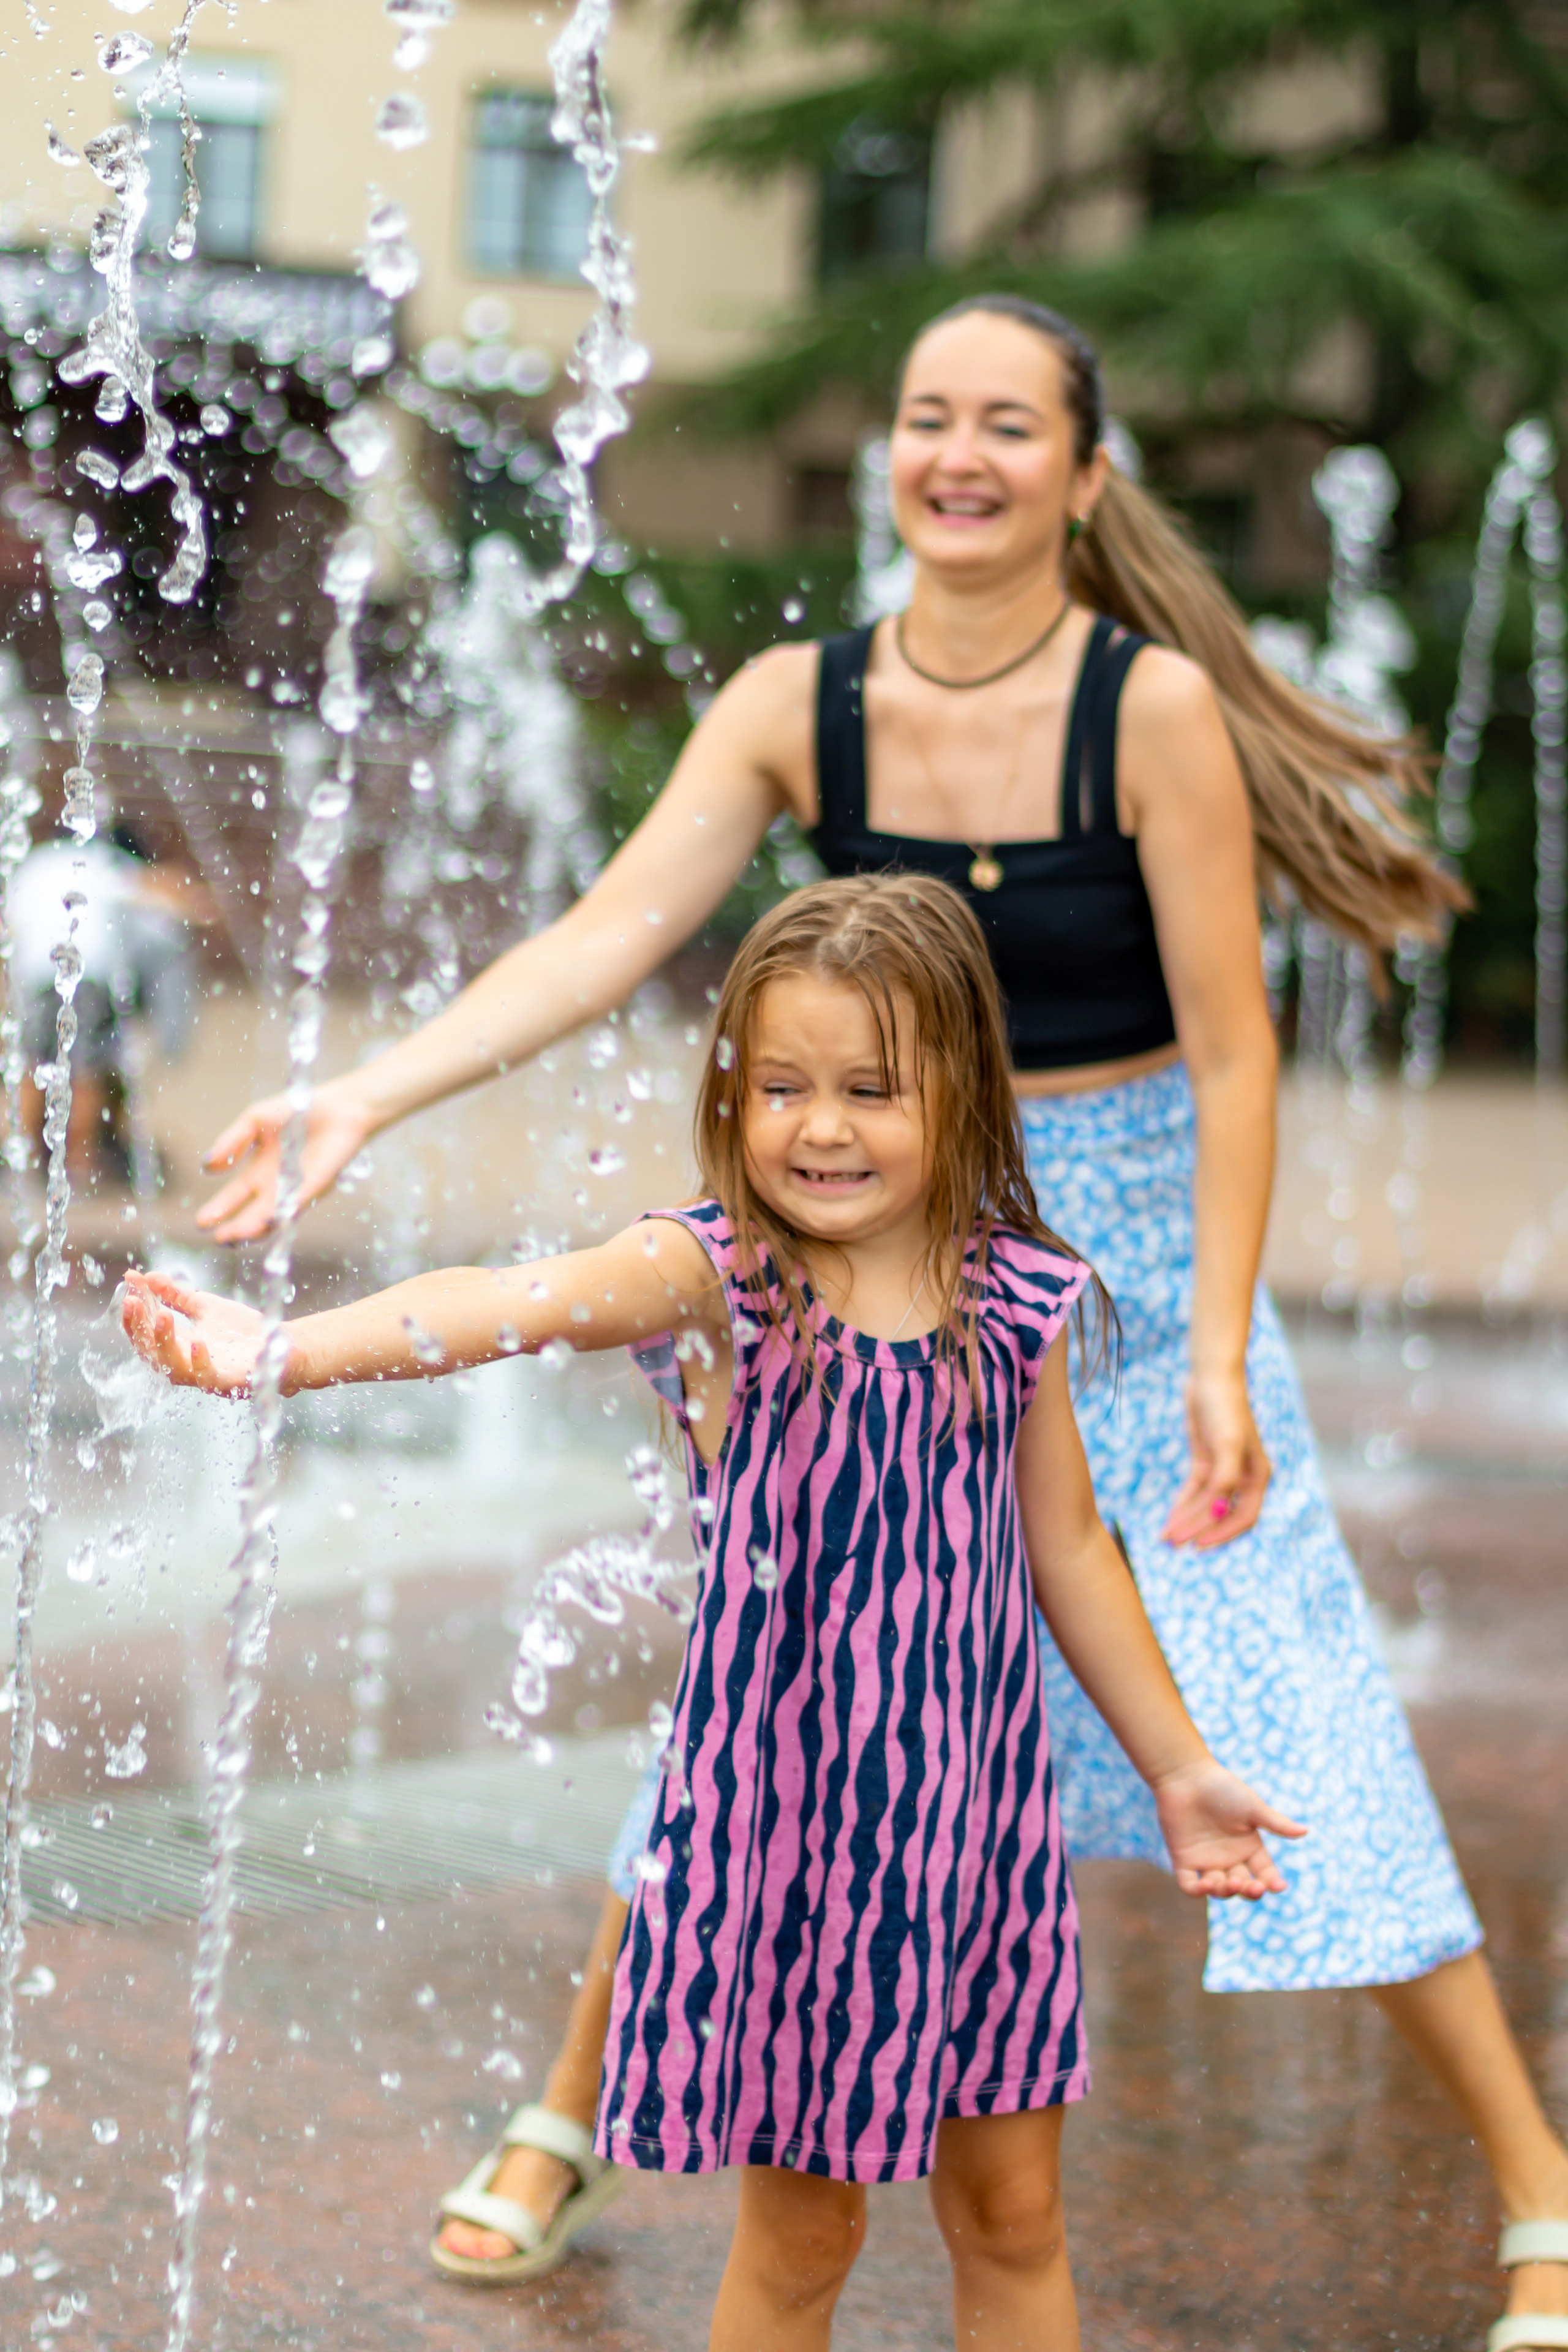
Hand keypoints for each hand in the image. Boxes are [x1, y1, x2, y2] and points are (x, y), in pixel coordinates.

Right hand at [121, 1271, 274, 1396]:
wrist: (279, 1345)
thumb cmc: (241, 1331)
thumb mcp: (205, 1307)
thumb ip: (175, 1295)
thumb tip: (145, 1276)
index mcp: (177, 1347)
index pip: (145, 1332)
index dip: (133, 1311)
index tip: (128, 1285)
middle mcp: (184, 1365)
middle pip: (150, 1352)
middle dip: (139, 1327)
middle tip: (132, 1301)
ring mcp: (204, 1376)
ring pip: (173, 1367)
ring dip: (164, 1342)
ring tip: (162, 1316)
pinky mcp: (226, 1383)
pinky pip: (207, 1379)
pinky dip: (200, 1362)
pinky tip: (197, 1342)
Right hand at [196, 1082, 375, 1243]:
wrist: (337, 1105)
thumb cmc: (296, 1111)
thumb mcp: (254, 1121)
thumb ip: (231, 1141)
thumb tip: (207, 1166)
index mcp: (258, 1173)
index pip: (234, 1198)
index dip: (218, 1210)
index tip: (201, 1223)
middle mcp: (276, 1188)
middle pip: (250, 1214)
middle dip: (233, 1227)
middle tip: (216, 1237)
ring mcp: (296, 1190)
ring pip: (272, 1216)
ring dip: (254, 1227)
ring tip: (235, 1235)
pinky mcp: (317, 1186)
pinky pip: (297, 1203)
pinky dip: (283, 1212)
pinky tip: (268, 1221)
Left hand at [1154, 1757, 1304, 1899]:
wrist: (1187, 1776)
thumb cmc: (1223, 1788)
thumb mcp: (1253, 1808)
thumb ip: (1276, 1823)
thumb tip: (1305, 1831)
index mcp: (1248, 1846)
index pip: (1264, 1873)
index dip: (1272, 1882)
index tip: (1277, 1886)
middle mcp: (1229, 1857)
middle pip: (1243, 1886)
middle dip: (1250, 1891)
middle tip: (1254, 1887)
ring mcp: (1206, 1860)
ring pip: (1220, 1889)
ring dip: (1226, 1892)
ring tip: (1230, 1882)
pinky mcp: (1183, 1860)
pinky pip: (1189, 1885)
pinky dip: (1197, 1891)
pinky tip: (1205, 1885)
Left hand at [1162, 1365, 1270, 1547]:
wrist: (1211, 1378)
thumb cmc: (1226, 1408)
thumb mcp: (1227, 1443)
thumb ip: (1226, 1479)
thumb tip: (1220, 1512)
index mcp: (1257, 1477)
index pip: (1244, 1517)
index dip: (1221, 1533)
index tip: (1198, 1544)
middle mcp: (1243, 1478)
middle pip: (1220, 1514)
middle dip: (1197, 1529)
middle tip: (1173, 1543)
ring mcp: (1223, 1470)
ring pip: (1205, 1505)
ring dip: (1187, 1520)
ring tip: (1167, 1537)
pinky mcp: (1206, 1462)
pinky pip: (1195, 1491)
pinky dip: (1183, 1505)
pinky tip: (1171, 1518)